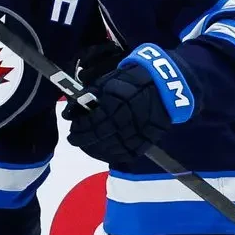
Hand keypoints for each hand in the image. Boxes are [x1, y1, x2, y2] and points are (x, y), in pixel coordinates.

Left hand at [64, 45, 194, 164]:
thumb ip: (88, 98)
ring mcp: (137, 134)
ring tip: (86, 146)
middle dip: (82, 140)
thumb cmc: (132, 80)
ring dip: (95, 150)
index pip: (90, 123)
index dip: (78, 127)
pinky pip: (126, 154)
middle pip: (99, 137)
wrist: (164, 85)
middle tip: (73, 139)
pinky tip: (103, 152)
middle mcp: (125, 122)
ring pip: (111, 149)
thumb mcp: (107, 83)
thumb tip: (71, 113)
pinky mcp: (146, 142)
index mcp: (114, 105)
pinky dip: (112, 155)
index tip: (71, 128)